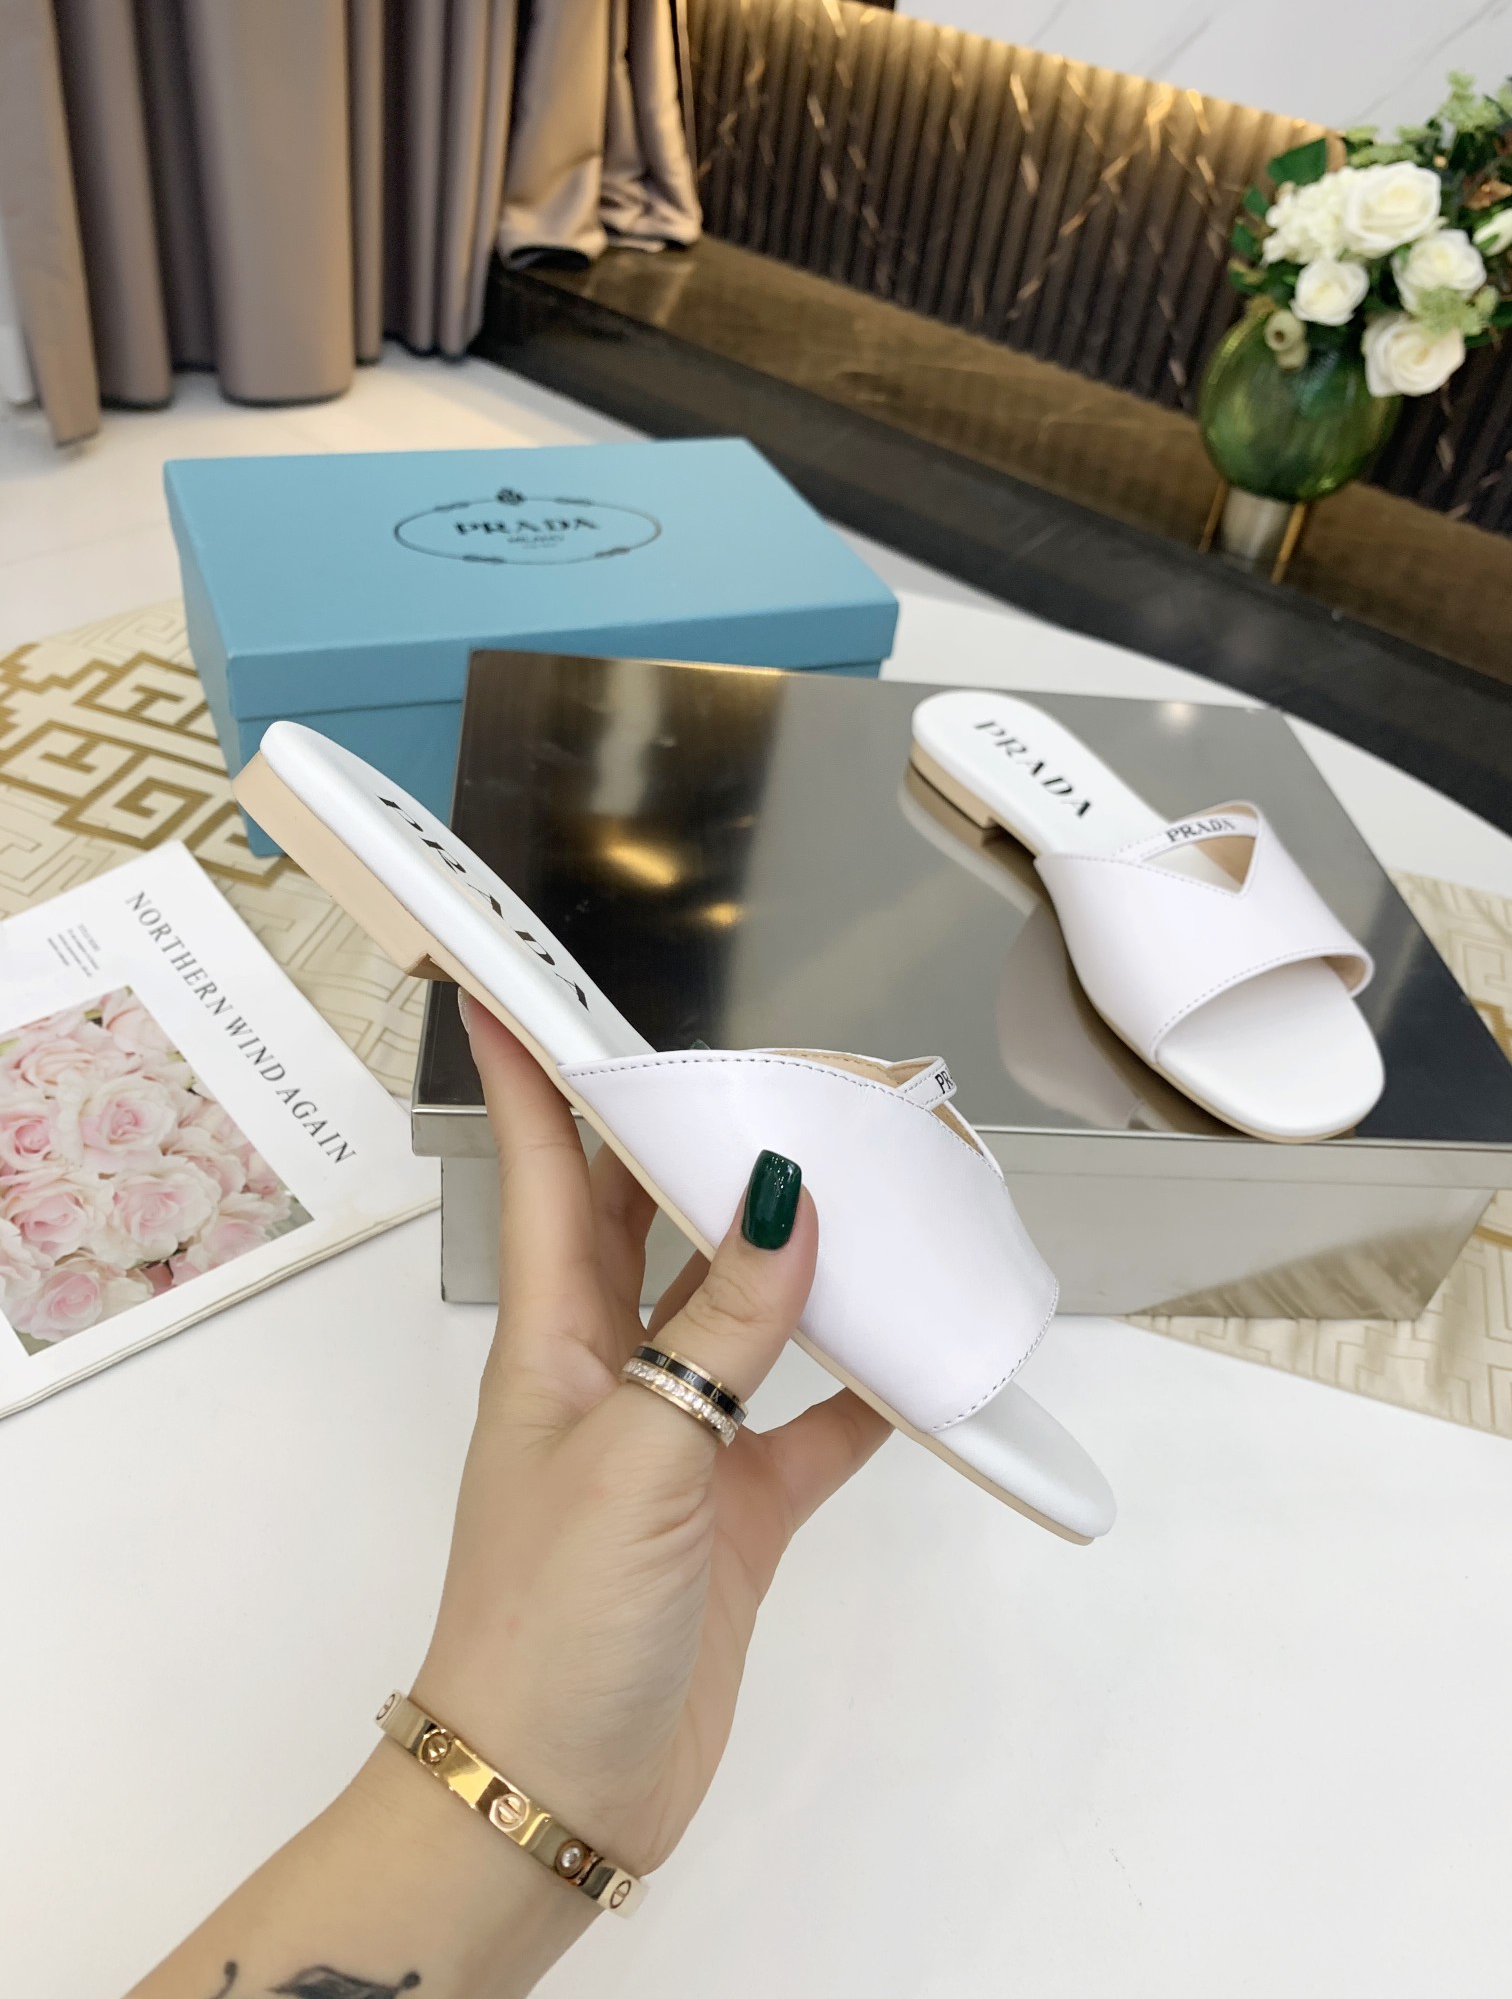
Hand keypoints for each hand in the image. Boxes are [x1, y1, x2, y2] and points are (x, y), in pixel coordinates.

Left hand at [411, 995, 889, 1875]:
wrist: (557, 1794)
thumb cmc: (554, 1622)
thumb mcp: (637, 1459)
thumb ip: (717, 1331)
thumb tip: (783, 1197)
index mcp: (553, 1338)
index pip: (540, 1171)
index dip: (528, 1074)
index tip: (511, 984)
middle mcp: (609, 1370)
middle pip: (649, 1220)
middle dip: (694, 1138)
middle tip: (767, 1067)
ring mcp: (675, 1439)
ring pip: (740, 1309)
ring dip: (794, 1251)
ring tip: (865, 1181)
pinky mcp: (735, 1510)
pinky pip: (810, 1423)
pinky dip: (862, 1386)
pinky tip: (919, 1351)